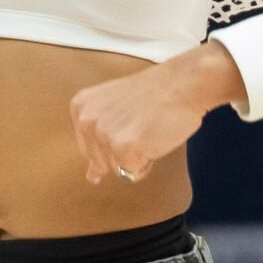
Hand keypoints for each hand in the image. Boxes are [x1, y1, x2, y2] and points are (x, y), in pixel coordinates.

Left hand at [70, 42, 246, 184]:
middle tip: (140, 124)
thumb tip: (92, 178)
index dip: (114, 142)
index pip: (88, 150)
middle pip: (102, 163)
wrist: (182, 84)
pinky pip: (133, 173)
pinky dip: (148, 161)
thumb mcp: (113, 108)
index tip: (128, 122)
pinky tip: (154, 137)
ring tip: (148, 128)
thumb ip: (97, 140)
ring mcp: (104, 133)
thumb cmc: (154, 95)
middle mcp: (86, 120)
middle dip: (123, 152)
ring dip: (137, 156)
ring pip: (118, 169)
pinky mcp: (123, 147)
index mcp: (80, 107)